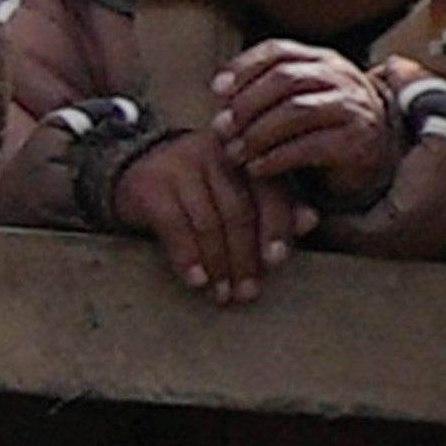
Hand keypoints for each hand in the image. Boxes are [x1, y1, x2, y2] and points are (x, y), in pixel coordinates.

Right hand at [103, 125, 308, 303]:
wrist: (135, 168)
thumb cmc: (201, 186)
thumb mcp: (240, 189)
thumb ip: (276, 205)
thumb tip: (310, 221)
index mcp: (248, 153)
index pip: (269, 193)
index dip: (276, 228)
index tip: (275, 261)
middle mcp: (216, 153)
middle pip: (238, 212)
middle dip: (245, 258)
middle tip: (247, 292)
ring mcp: (180, 166)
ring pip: (208, 223)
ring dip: (218, 265)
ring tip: (222, 293)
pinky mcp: (150, 184)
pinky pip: (174, 227)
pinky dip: (187, 257)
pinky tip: (196, 280)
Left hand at [207, 37, 395, 196]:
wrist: (374, 159)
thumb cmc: (321, 129)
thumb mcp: (296, 100)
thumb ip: (265, 92)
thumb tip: (219, 92)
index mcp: (322, 60)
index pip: (278, 51)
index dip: (243, 67)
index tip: (216, 90)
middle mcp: (342, 77)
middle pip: (285, 78)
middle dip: (246, 104)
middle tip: (220, 129)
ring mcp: (354, 107)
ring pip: (296, 110)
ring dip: (257, 134)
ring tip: (234, 152)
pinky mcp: (359, 140)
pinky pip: (310, 146)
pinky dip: (275, 158)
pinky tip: (256, 168)